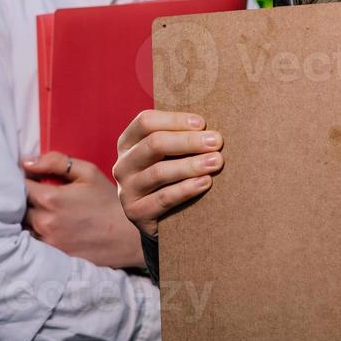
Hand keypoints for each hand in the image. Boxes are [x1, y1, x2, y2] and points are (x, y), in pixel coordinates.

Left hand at [21, 151, 143, 269]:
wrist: (126, 237)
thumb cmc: (108, 202)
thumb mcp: (87, 173)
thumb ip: (56, 162)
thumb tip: (28, 162)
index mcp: (50, 199)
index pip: (19, 185)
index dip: (22, 178)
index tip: (31, 177)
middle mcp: (44, 222)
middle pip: (16, 206)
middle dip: (21, 197)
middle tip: (36, 192)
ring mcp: (46, 241)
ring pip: (22, 225)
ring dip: (27, 215)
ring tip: (44, 209)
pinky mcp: (51, 256)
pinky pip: (31, 240)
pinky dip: (34, 231)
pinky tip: (49, 226)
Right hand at [113, 110, 222, 238]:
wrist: (160, 220)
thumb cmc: (171, 176)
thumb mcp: (169, 155)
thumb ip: (180, 138)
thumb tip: (210, 127)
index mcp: (128, 143)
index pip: (146, 121)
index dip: (175, 120)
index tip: (202, 123)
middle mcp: (123, 165)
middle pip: (154, 144)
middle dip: (188, 141)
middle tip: (217, 141)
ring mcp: (126, 190)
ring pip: (159, 172)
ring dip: (191, 165)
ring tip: (216, 161)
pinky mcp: (136, 213)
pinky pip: (163, 198)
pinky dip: (186, 189)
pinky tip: (205, 182)